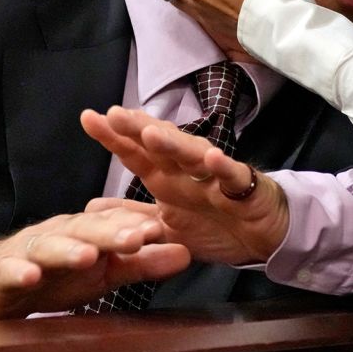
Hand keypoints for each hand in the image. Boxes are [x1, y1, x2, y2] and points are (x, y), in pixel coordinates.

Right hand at [0, 203, 190, 322]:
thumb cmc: (58, 273)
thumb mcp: (104, 272)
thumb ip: (143, 264)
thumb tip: (187, 254)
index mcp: (89, 230)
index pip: (118, 223)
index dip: (140, 225)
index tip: (166, 228)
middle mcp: (62, 232)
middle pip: (88, 228)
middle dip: (112, 231)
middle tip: (138, 236)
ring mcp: (31, 250)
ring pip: (51, 246)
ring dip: (70, 249)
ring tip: (88, 255)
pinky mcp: (3, 271)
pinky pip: (11, 270)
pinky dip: (20, 272)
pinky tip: (30, 276)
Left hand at [81, 107, 289, 265]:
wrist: (264, 236)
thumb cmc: (216, 224)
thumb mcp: (166, 226)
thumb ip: (132, 216)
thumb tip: (91, 207)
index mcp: (167, 178)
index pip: (136, 153)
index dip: (113, 137)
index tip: (88, 117)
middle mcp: (187, 171)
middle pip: (161, 146)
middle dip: (139, 130)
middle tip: (115, 114)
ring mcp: (214, 177)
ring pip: (193, 155)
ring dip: (174, 144)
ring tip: (152, 133)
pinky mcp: (243, 188)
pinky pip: (232, 176)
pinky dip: (223, 167)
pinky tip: (212, 158)